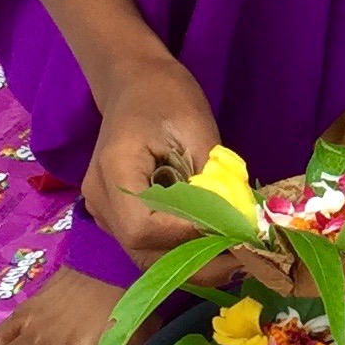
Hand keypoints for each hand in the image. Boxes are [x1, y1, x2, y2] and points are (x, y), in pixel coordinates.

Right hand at [82, 53, 226, 262]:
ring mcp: (104, 210)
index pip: (141, 227)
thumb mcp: (197, 128)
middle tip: (244, 257)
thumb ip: (212, 179)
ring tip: (235, 253)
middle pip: (142, 251)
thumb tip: (237, 223)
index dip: (185, 235)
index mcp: (114, 169)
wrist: (134, 81)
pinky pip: (147, 244)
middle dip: (195, 262)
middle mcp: (100, 198)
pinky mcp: (116, 215)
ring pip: (145, 254)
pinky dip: (181, 249)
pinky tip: (213, 242)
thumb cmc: (166, 94)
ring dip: (191, 261)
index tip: (229, 229)